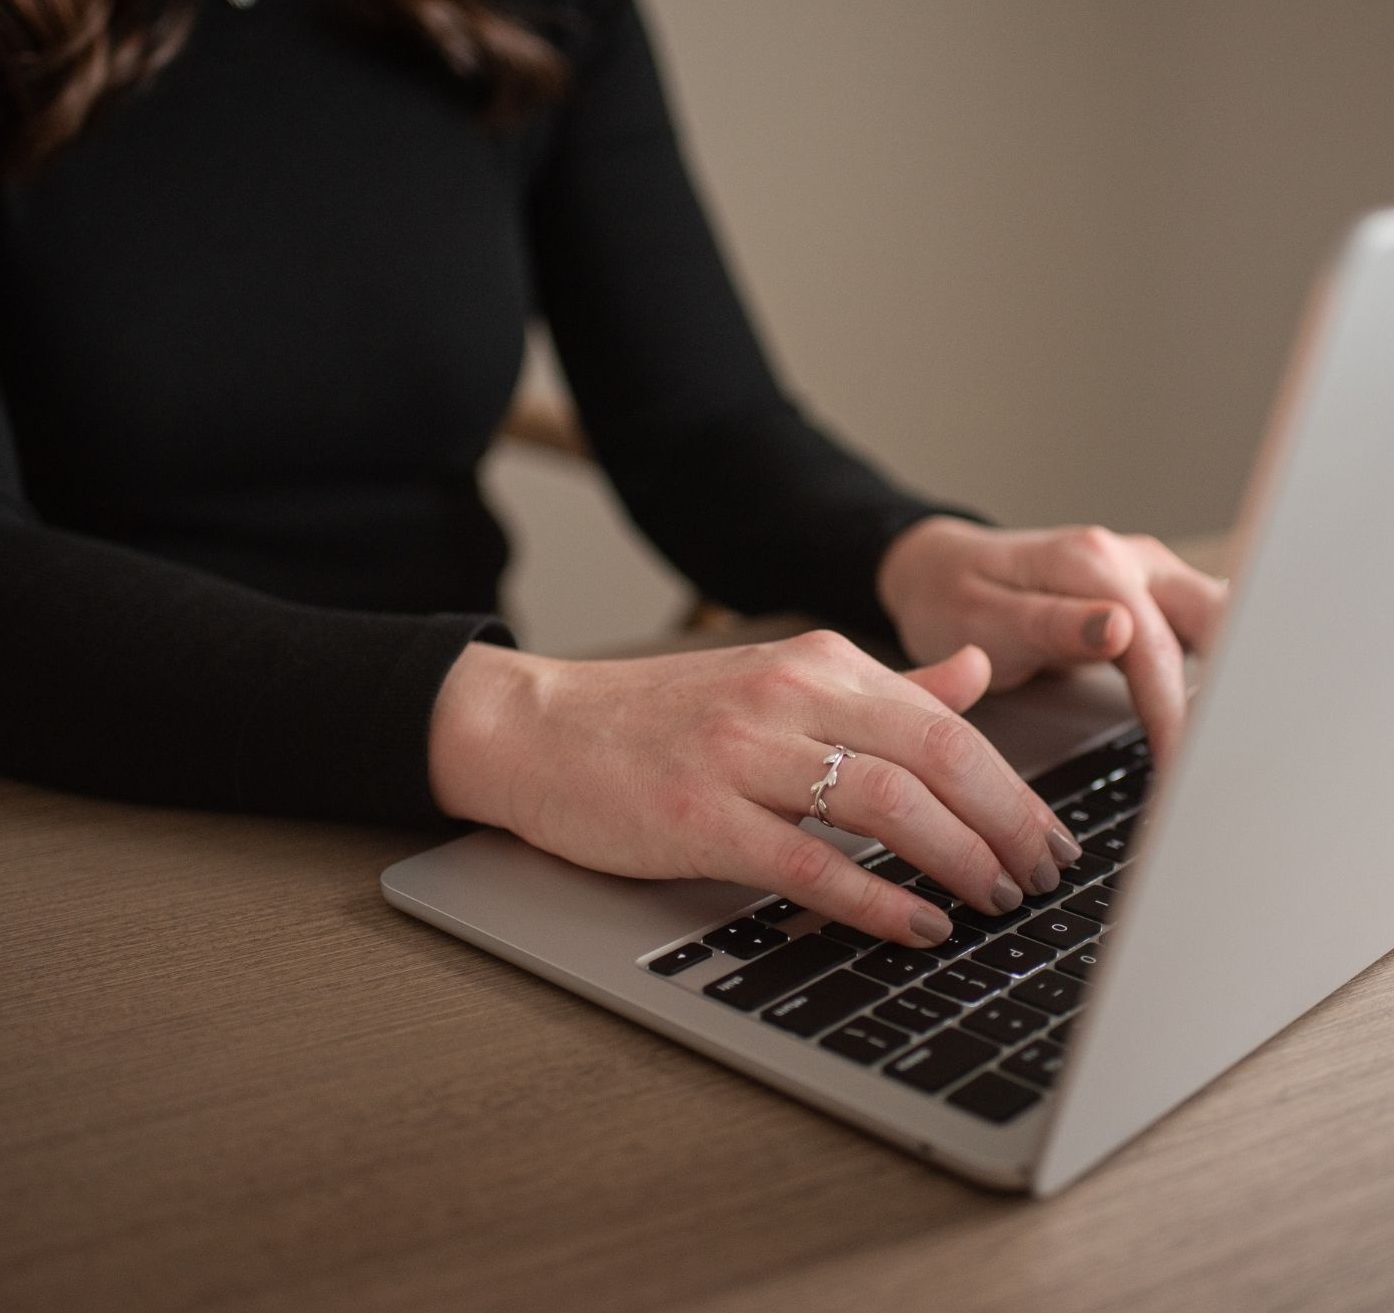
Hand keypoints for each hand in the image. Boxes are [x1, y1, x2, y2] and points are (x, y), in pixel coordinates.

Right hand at [428, 632, 1085, 948]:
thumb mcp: (777, 679)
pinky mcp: (698, 817)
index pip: (944, 719)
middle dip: (1005, 822)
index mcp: (816, 662)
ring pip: (883, 802)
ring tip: (996, 900)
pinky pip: (808, 862)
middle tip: (1045, 875)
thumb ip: (883, 684)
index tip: (1050, 833)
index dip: (1010, 783)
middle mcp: (786, 695)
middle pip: (932, 754)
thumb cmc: (659, 716)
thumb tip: (974, 676)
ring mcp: (740, 754)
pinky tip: (915, 927)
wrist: (540, 728)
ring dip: (956, 859)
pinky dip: (874, 900)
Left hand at [877, 517, 1229, 764]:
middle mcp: (1134, 561)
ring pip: (1226, 623)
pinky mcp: (1155, 599)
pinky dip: (1223, 674)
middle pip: (1222, 620)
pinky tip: (1228, 720)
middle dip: (1241, 688)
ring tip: (1245, 749)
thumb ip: (1053, 624)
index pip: (1157, 648)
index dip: (1175, 715)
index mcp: (1093, 562)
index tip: (1184, 770)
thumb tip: (1122, 629)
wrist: (937, 573)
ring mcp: (1150, 577)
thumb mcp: (985, 619)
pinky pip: (1207, 634)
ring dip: (1241, 680)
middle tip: (1238, 760)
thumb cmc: (953, 598)